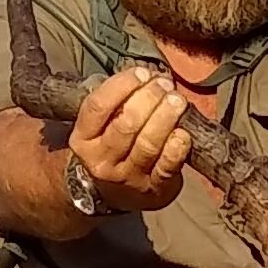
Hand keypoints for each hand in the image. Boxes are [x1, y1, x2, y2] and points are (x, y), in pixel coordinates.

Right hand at [67, 68, 192, 211]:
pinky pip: (166, 167)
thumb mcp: (99, 127)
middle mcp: (101, 160)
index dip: (122, 85)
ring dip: (166, 117)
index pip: (98, 106)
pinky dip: (177, 148)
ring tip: (177, 101)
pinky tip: (183, 133)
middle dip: (149, 98)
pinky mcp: (153, 189)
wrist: (114, 193)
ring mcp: (127, 177)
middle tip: (164, 85)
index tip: (142, 73)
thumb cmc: (110, 147)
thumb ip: (115, 103)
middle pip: (126, 124)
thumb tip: (147, 77)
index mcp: (83, 140)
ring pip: (147, 144)